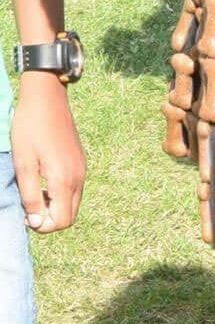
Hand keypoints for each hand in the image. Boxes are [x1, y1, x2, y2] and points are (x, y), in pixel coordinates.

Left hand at [10, 73, 85, 231]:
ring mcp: (82, 168)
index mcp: (64, 180)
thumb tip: (36, 221)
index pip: (61, 222)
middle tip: (30, 204)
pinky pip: (75, 188)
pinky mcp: (80, 160)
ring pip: (73, 202)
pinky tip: (45, 178)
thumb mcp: (23, 164)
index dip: (42, 226)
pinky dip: (61, 194)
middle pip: (70, 216)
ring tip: (36, 191)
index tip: (26, 213)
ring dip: (55, 206)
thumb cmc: (30, 129)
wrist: (47, 97)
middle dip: (50, 218)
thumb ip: (31, 195)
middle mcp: (78, 177)